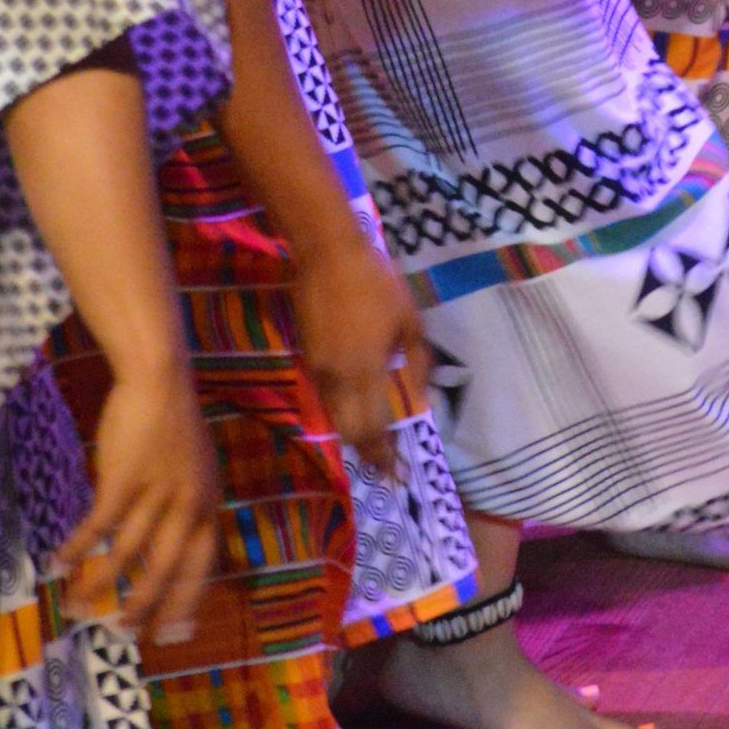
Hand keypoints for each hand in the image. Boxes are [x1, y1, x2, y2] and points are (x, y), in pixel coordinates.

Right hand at [57, 356, 217, 643]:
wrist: (160, 379)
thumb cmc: (174, 422)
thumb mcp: (197, 468)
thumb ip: (189, 506)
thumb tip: (169, 548)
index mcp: (209, 501)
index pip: (203, 564)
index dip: (186, 601)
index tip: (173, 633)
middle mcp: (188, 503)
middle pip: (165, 569)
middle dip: (143, 605)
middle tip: (124, 631)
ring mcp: (156, 492)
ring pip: (126, 555)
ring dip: (99, 585)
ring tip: (79, 608)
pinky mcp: (124, 479)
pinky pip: (97, 527)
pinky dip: (76, 549)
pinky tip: (58, 564)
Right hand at [290, 232, 428, 476]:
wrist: (327, 255)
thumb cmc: (376, 283)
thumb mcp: (410, 320)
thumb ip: (418, 362)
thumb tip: (420, 397)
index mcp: (366, 371)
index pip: (373, 429)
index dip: (383, 456)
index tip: (397, 473)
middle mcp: (338, 379)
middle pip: (349, 432)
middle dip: (368, 453)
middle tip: (386, 465)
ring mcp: (319, 369)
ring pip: (334, 417)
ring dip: (354, 434)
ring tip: (375, 442)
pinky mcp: (308, 357)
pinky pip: (326, 397)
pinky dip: (342, 411)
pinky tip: (357, 408)